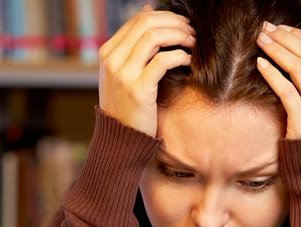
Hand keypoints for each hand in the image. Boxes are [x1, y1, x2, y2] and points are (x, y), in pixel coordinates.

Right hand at [98, 5, 194, 136]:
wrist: (120, 140)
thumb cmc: (127, 107)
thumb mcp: (122, 75)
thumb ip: (133, 47)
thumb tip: (149, 9)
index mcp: (107, 53)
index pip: (138, 20)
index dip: (165, 17)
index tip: (182, 25)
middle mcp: (112, 60)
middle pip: (147, 23)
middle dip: (174, 22)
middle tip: (191, 31)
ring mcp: (123, 75)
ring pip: (154, 37)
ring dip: (179, 36)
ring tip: (192, 43)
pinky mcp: (138, 89)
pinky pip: (162, 61)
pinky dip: (179, 56)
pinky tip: (188, 61)